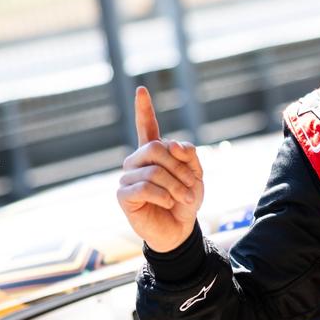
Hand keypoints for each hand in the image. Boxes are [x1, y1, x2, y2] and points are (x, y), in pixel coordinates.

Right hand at [116, 86, 204, 252]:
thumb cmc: (185, 201)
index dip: (144, 109)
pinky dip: (163, 196)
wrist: (179, 230)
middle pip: (155, 148)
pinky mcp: (123, 196)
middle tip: (192, 185)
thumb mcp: (196, 175)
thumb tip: (170, 144)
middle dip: (179, 166)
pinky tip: (168, 203)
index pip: (147, 127)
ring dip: (176, 185)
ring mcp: (128, 178)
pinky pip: (144, 187)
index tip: (142, 90)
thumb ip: (189, 156)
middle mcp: (137, 162)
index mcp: (155, 153)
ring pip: (153, 170)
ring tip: (184, 198)